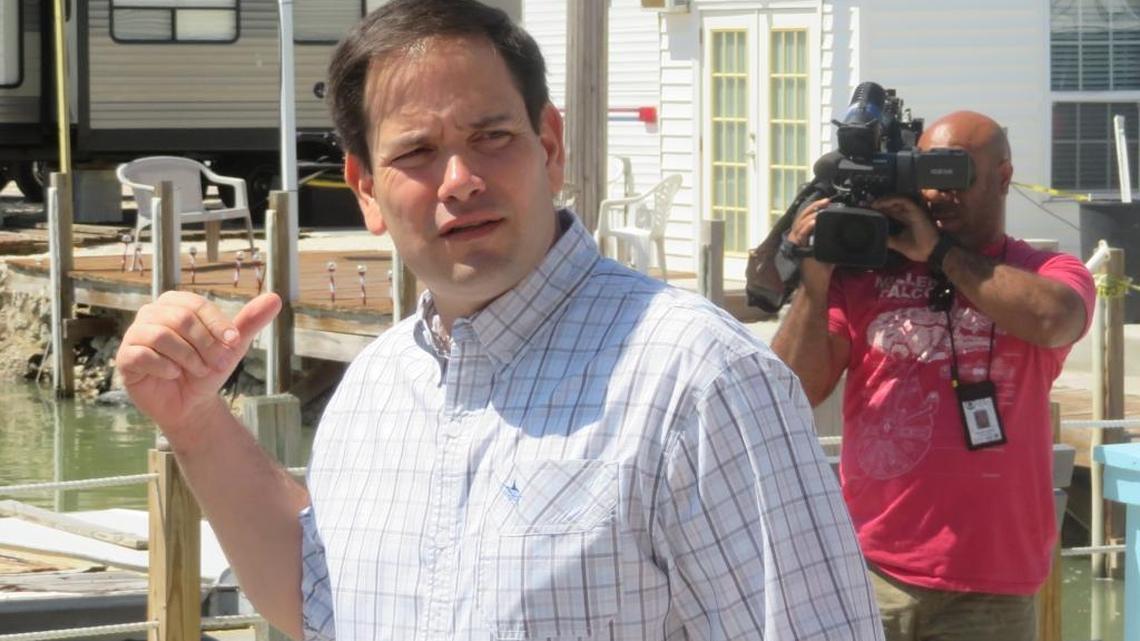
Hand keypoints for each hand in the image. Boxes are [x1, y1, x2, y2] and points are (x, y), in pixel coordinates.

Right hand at [116, 291, 281, 444]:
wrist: (191, 403)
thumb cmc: (208, 368)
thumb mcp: (232, 346)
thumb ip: (250, 322)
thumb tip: (276, 298)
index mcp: (176, 303)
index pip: (197, 305)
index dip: (217, 325)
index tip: (234, 342)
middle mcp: (151, 313)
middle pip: (180, 319)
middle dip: (205, 345)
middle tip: (217, 364)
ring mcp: (134, 334)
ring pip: (160, 335)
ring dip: (187, 358)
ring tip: (197, 370)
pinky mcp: (125, 358)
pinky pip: (142, 355)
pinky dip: (164, 367)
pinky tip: (174, 375)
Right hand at [790, 198, 834, 294]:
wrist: (816, 285)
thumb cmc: (822, 270)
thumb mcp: (831, 251)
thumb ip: (836, 241)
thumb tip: (849, 233)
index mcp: (806, 236)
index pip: (807, 217)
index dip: (815, 207)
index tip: (827, 202)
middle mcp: (800, 238)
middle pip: (802, 216)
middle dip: (813, 206)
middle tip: (826, 201)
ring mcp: (798, 244)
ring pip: (800, 223)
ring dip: (811, 214)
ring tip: (821, 208)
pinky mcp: (800, 251)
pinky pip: (801, 236)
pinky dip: (807, 228)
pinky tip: (814, 222)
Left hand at [872, 195, 939, 262]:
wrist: (931, 252)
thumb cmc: (918, 249)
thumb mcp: (898, 244)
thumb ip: (888, 239)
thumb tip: (877, 237)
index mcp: (905, 220)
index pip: (891, 211)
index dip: (880, 210)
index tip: (869, 211)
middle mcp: (909, 213)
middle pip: (893, 204)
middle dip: (880, 204)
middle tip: (868, 206)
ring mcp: (913, 211)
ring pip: (897, 199)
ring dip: (884, 200)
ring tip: (873, 204)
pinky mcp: (917, 210)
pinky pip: (903, 200)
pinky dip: (892, 200)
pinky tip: (882, 203)